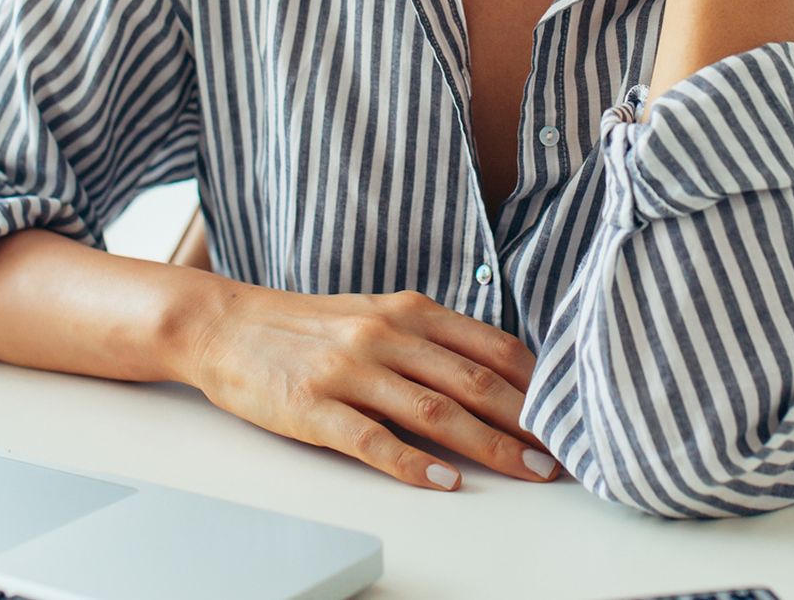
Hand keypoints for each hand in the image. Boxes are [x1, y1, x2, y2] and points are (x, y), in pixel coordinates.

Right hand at [187, 284, 561, 491]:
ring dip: (489, 447)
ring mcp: (350, 370)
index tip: (566, 411)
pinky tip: (444, 484)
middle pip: (473, 382)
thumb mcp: (378, 313)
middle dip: (525, 422)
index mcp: (408, 309)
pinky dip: (413, 464)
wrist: (227, 324)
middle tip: (560, 455)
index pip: (490, 345)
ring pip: (435, 411)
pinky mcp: (314, 407)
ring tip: (526, 472)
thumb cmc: (310, 325)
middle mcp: (385, 333)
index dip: (534, 382)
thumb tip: (499, 373)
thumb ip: (431, 338)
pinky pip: (373, 440)